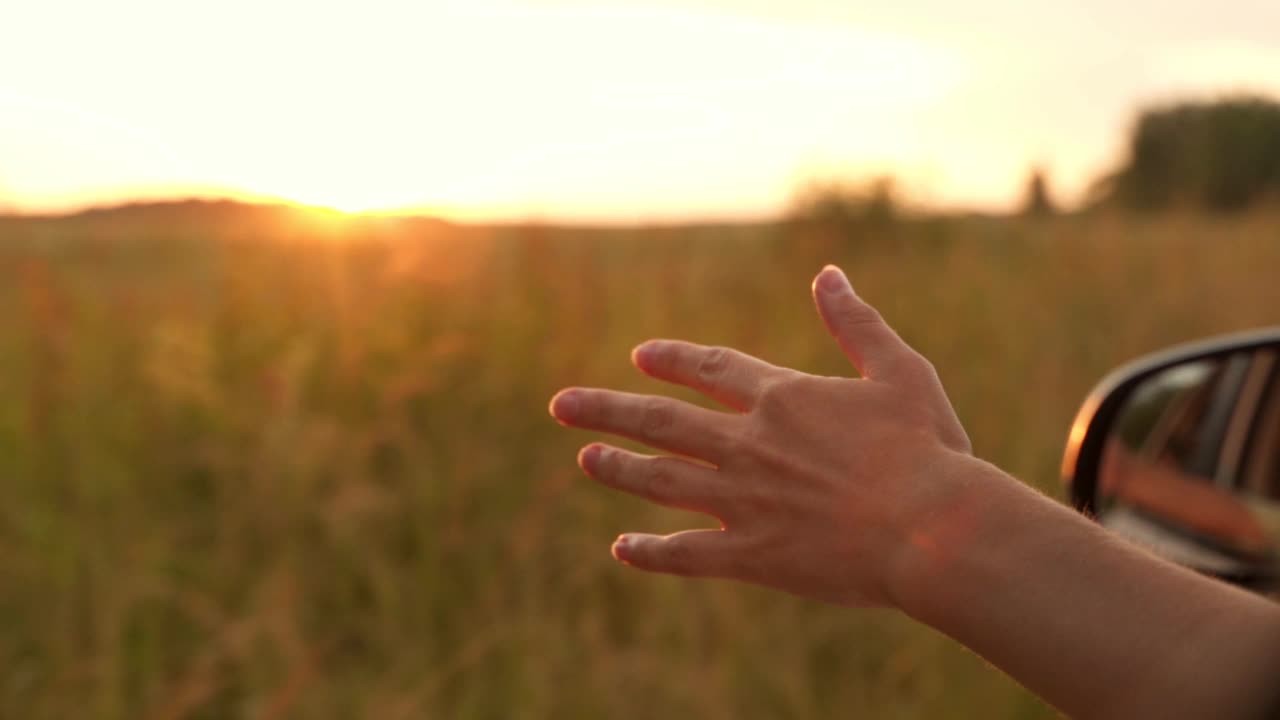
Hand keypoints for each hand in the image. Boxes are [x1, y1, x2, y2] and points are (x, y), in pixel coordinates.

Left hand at [548, 265, 973, 607]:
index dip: (673, 360)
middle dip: (607, 410)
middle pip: (661, 421)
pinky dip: (652, 553)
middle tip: (561, 405)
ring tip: (586, 458)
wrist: (934, 528)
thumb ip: (856, 323)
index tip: (640, 356)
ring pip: (661, 480)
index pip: (710, 371)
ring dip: (618, 468)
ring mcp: (744, 501)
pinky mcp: (752, 556)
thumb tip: (828, 273)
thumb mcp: (899, 371)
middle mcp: (749, 445)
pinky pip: (687, 554)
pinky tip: (622, 550)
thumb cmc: (928, 450)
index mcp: (782, 398)